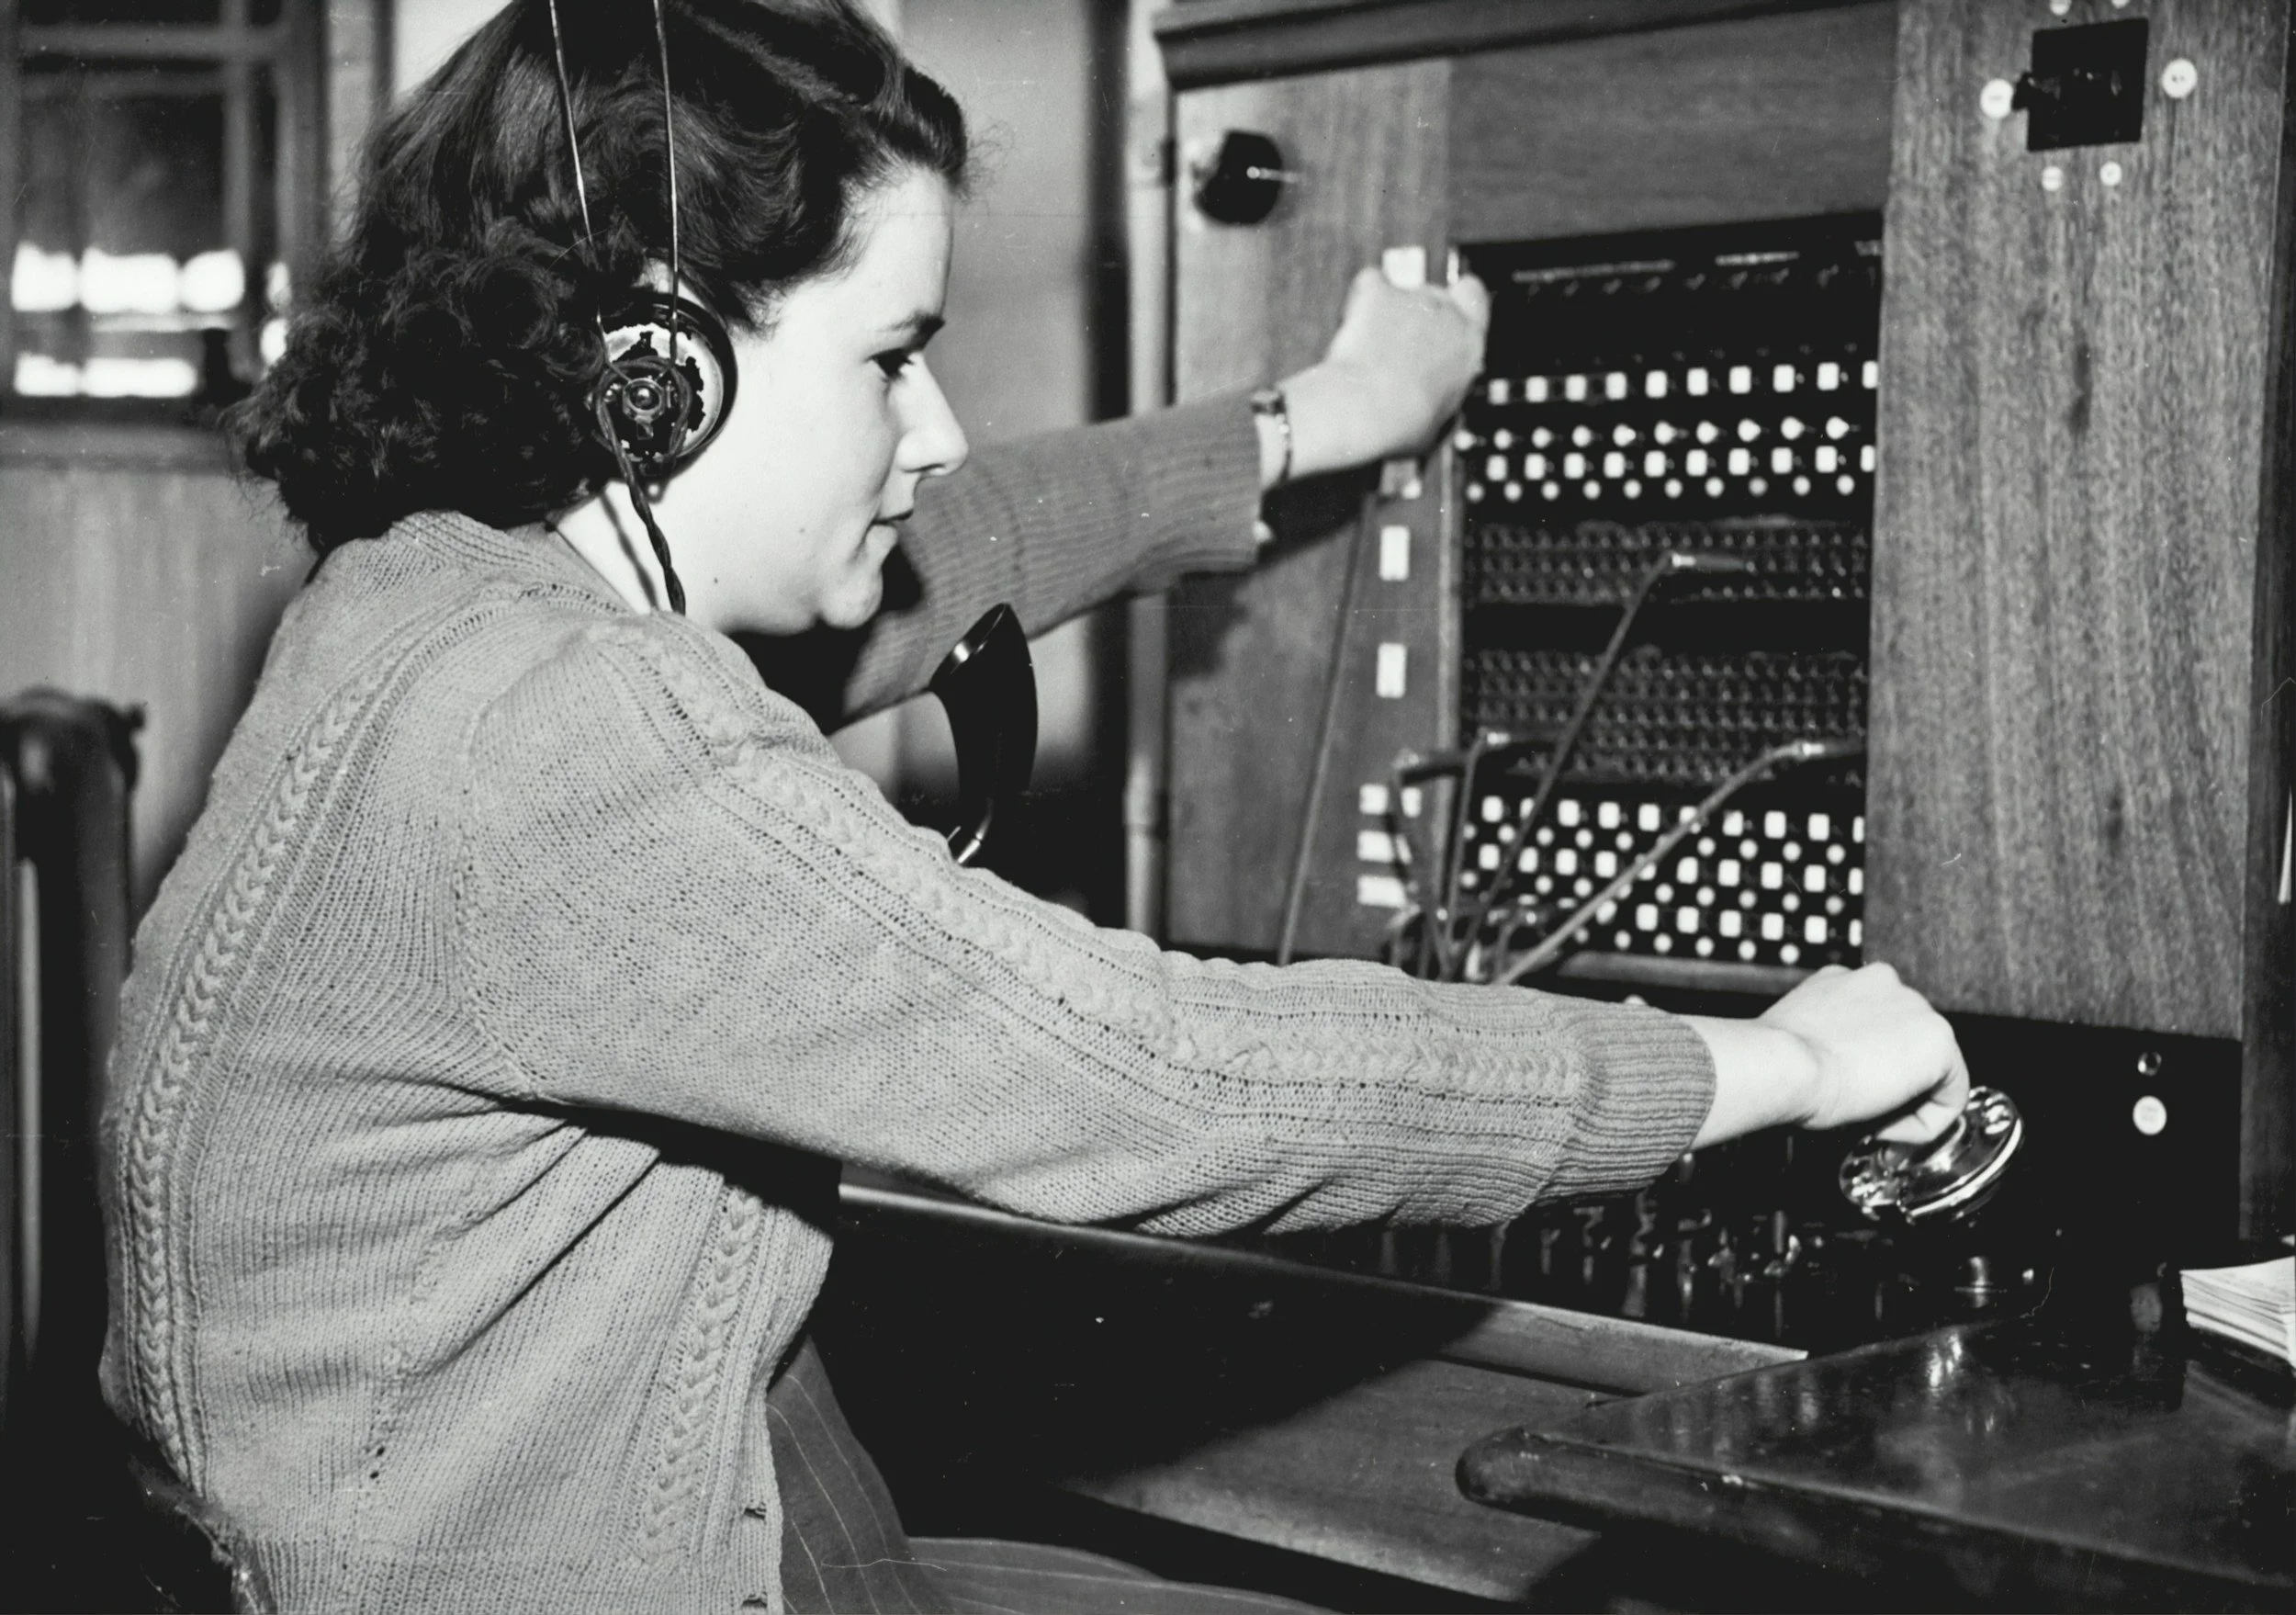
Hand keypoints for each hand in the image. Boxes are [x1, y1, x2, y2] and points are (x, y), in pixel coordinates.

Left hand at [1267, 267, 1489, 486]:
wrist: (1364, 410)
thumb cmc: (1399, 424)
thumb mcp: (1438, 425)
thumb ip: (1443, 400)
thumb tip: (1436, 409)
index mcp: (1469, 347)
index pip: (1475, 301)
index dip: (1460, 305)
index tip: (1448, 319)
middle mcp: (1447, 316)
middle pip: (1438, 295)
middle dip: (1421, 314)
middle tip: (1400, 343)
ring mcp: (1413, 300)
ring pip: (1404, 290)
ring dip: (1391, 310)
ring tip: (1371, 343)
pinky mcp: (1380, 294)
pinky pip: (1372, 282)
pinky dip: (1363, 296)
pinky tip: (1354, 319)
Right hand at [1684, 963, 1967, 1148]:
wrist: (1782, 1064)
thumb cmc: (1775, 1059)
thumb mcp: (1800, 1036)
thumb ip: (1825, 1037)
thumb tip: (1831, 1064)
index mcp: (1848, 980)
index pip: (1878, 1026)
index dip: (1863, 1068)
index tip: (1845, 1092)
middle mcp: (1885, 982)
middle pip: (1907, 1046)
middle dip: (1890, 1083)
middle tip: (1858, 1111)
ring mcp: (1916, 1007)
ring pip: (1931, 1070)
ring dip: (1906, 1101)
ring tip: (1869, 1120)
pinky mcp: (1938, 1040)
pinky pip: (1950, 1095)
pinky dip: (1926, 1122)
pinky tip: (1887, 1127)